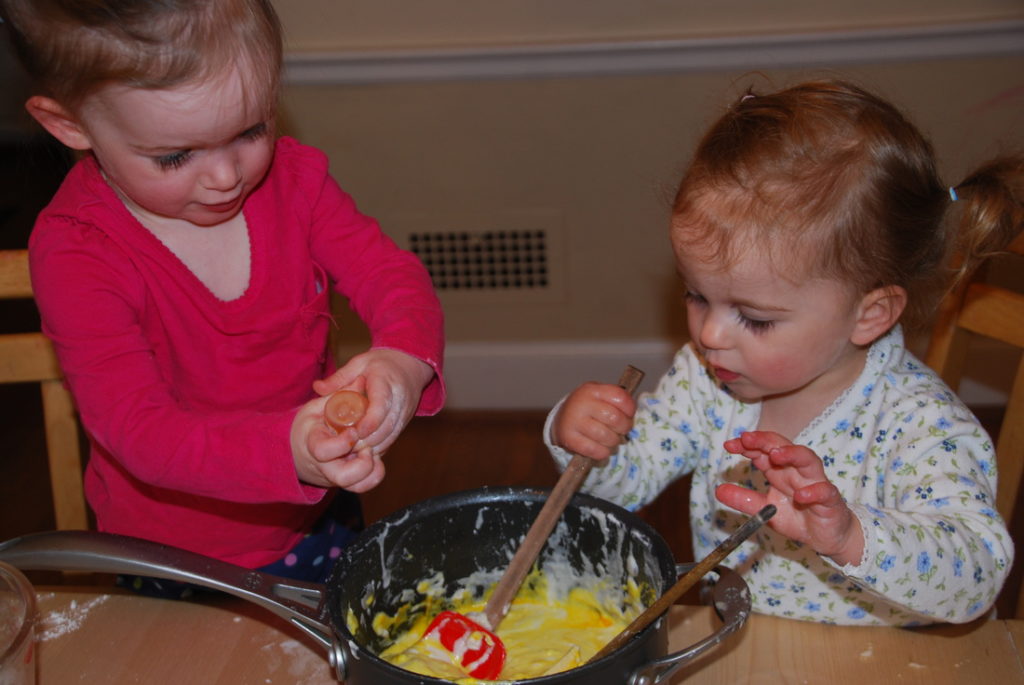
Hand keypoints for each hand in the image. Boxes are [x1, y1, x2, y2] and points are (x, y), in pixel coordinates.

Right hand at [290, 393, 383, 491]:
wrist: (298, 450)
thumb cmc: (310, 425)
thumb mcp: (318, 407)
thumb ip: (339, 395)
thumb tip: (361, 380)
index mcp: (312, 443)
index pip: (322, 451)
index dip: (341, 444)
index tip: (353, 431)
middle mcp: (324, 465)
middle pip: (343, 477)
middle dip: (362, 464)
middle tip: (368, 448)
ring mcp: (335, 477)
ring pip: (356, 486)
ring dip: (370, 471)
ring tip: (371, 452)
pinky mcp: (346, 482)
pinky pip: (362, 486)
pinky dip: (373, 476)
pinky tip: (374, 459)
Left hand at [312, 348, 433, 458]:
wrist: (410, 365)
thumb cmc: (381, 363)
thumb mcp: (359, 363)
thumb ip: (339, 377)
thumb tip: (317, 388)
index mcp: (386, 381)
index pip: (381, 404)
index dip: (369, 421)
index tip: (355, 432)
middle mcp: (400, 398)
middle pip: (387, 425)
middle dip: (368, 439)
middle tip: (348, 446)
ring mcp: (405, 411)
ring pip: (392, 434)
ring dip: (374, 445)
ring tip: (354, 451)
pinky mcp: (406, 420)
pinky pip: (394, 437)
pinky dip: (381, 445)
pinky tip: (366, 449)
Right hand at [552, 382, 635, 460]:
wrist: (562, 420)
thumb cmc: (589, 409)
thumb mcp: (601, 397)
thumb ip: (617, 401)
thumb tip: (632, 415)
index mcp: (593, 390)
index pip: (620, 397)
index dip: (630, 409)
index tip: (628, 414)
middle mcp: (581, 403)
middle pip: (615, 418)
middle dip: (624, 427)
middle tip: (621, 430)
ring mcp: (573, 421)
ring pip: (606, 436)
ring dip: (613, 441)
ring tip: (610, 439)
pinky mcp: (568, 438)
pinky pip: (594, 450)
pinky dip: (602, 452)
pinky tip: (601, 448)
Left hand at [716, 430, 863, 565]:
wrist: (826, 537)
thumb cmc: (798, 517)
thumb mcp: (765, 510)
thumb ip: (744, 500)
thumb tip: (718, 490)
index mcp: (780, 471)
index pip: (763, 451)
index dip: (747, 445)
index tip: (729, 445)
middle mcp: (797, 472)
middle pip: (783, 447)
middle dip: (765, 440)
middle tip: (747, 438)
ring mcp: (816, 483)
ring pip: (808, 460)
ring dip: (792, 454)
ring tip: (775, 454)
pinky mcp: (830, 500)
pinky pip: (825, 491)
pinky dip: (813, 491)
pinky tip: (800, 496)